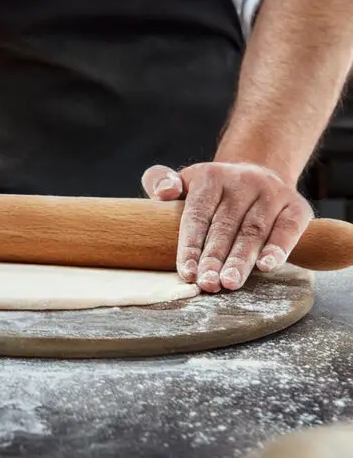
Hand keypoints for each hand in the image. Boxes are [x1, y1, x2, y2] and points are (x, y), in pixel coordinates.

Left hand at [142, 163, 312, 292]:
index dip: (191, 245)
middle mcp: (243, 182)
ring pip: (254, 231)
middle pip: (225, 226)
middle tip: (207, 284)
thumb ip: (161, 181)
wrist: (256, 174)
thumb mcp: (183, 180)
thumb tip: (163, 193)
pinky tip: (267, 267)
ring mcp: (272, 192)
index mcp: (210, 177)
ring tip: (230, 283)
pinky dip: (278, 248)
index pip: (198, 215)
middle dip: (215, 258)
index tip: (186, 272)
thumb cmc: (211, 190)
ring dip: (241, 260)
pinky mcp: (296, 206)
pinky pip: (289, 228)